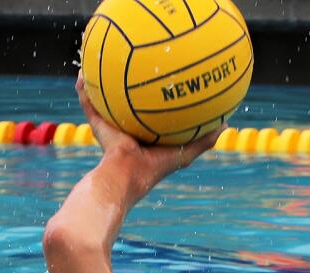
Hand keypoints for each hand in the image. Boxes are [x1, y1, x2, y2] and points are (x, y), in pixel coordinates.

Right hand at [76, 75, 222, 195]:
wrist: (128, 174)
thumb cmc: (157, 166)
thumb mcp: (186, 151)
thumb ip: (205, 139)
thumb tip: (227, 123)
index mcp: (147, 134)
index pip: (153, 111)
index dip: (157, 96)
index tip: (164, 76)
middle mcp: (128, 128)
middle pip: (127, 100)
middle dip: (128, 82)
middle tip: (132, 61)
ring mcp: (111, 126)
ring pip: (105, 99)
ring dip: (101, 82)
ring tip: (100, 60)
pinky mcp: (97, 124)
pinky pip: (88, 102)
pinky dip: (84, 89)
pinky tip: (82, 73)